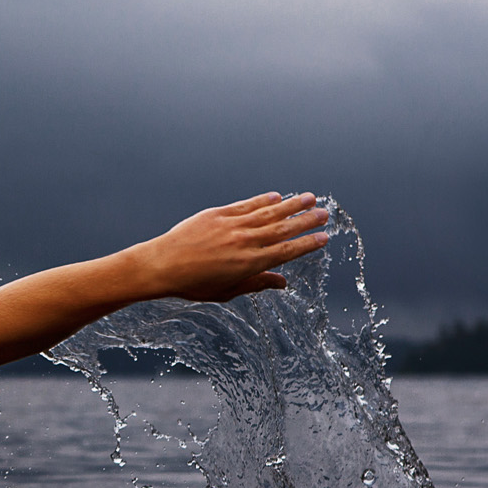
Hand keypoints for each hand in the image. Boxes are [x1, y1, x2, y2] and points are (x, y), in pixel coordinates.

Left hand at [135, 192, 330, 303]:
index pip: (286, 252)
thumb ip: (256, 284)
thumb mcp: (226, 291)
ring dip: (292, 205)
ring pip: (269, 212)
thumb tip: (283, 283)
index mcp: (249, 264)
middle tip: (325, 213)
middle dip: (306, 221)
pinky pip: (246, 205)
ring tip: (310, 198)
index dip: (307, 244)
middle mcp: (244, 242)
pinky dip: (263, 200)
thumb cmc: (192, 283)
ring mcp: (232, 226)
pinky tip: (276, 196)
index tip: (324, 238)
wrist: (161, 265)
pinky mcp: (218, 214)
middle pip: (283, 229)